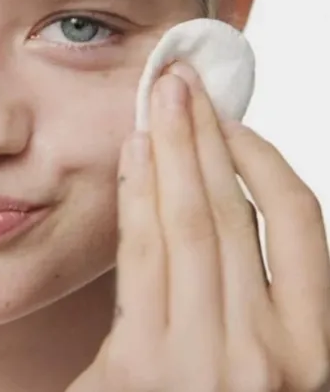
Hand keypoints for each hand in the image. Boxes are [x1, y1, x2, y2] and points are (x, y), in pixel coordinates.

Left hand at [66, 61, 329, 391]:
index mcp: (312, 352)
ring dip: (172, 150)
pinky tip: (132, 155)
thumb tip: (227, 209)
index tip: (233, 121)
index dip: (264, 160)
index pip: (299, 224)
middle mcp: (268, 353)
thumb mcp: (264, 369)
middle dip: (205, 133)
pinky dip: (137, 196)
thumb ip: (253, 302)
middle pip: (234, 209)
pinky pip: (141, 257)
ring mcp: (202, 361)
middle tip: (182, 80)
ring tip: (158, 99)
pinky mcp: (138, 369)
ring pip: (189, 223)